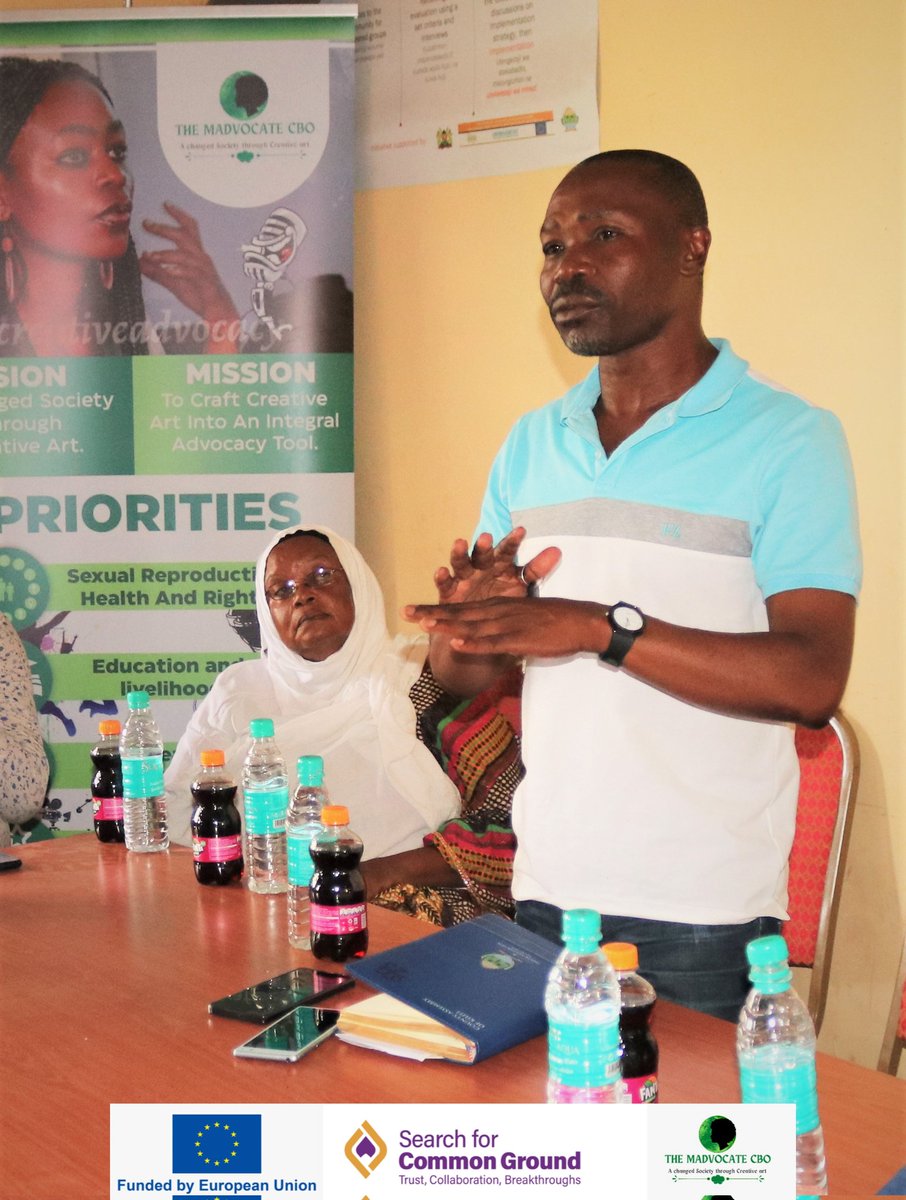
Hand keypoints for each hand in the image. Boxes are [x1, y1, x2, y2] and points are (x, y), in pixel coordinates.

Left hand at [139, 203, 239, 351]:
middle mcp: (201, 257)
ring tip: (150, 256)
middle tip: (147, 223)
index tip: (165, 204)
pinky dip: (179, 270)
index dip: (179, 214)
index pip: (189, 228)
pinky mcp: (206, 282)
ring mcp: (204, 269)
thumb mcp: (174, 282)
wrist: (219, 313)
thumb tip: (140, 262)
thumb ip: (158, 272)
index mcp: (196, 254)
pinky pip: (192, 272)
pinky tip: (168, 270)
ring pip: (185, 255)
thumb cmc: (200, 296)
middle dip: (164, 228)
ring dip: (166, 254)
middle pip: (184, 236)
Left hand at [404, 594, 609, 659]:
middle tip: (405, 613)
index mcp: (498, 606)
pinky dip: (474, 643)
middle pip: (460, 613)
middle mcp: (499, 611)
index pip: (462, 608)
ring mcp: (508, 624)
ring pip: (471, 625)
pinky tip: (457, 644)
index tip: (414, 611)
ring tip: (423, 624)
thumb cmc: (555, 622)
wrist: (583, 622)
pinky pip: (493, 642)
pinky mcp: (520, 638)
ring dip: (447, 625)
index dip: (437, 610)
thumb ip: (504, 629)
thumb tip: (490, 638)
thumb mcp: (523, 621)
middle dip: (432, 613)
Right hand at [433, 528, 561, 604]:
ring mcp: (462, 577)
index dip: (513, 541)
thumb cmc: (502, 601)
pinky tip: (440, 571)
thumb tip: (558, 551)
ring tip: (459, 543)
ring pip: (460, 563)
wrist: (480, 627)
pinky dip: (441, 578)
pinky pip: (444, 583)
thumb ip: (536, 569)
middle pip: (481, 554)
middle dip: (482, 545)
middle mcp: (480, 567)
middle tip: (486, 536)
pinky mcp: (448, 591)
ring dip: (459, 553)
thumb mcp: (520, 585)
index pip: (507, 550)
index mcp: (498, 564)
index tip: (521, 530)